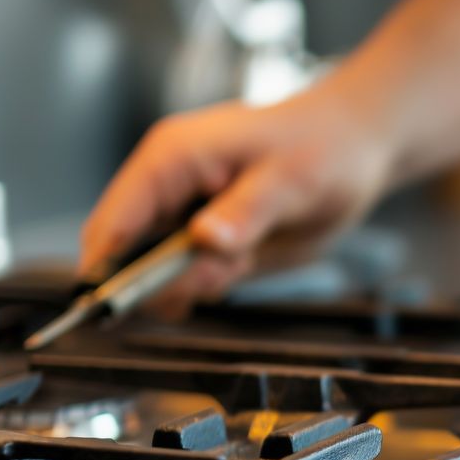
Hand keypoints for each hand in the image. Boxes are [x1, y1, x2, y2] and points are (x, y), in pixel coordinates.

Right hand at [78, 75, 398, 313]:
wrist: (353, 147)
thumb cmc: (324, 148)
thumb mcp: (294, 180)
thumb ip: (248, 212)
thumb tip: (204, 239)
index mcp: (172, 158)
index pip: (114, 221)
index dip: (106, 270)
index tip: (116, 312)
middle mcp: (165, 184)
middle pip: (125, 255)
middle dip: (167, 282)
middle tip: (227, 270)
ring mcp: (181, 211)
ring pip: (157, 273)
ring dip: (198, 281)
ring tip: (249, 252)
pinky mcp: (200, 234)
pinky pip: (187, 275)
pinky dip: (212, 282)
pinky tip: (247, 258)